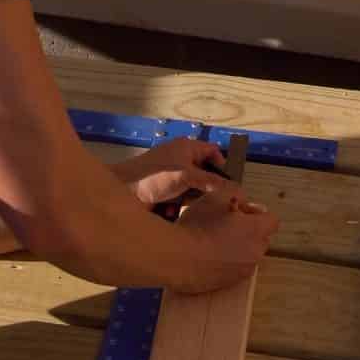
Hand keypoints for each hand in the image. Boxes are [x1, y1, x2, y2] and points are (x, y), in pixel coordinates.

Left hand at [111, 137, 233, 208]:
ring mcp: (171, 175)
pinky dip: (176, 206)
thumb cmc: (155, 176)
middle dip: (205, 189)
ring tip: (184, 208)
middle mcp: (180, 159)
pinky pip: (178, 199)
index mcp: (187, 147)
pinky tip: (170, 212)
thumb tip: (236, 189)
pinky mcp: (163, 190)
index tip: (227, 185)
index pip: (213, 151)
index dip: (222, 166)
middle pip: (204, 174)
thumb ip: (212, 181)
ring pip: (192, 190)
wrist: (123, 190)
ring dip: (189, 201)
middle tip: (212, 203)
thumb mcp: (187, 176)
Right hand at [175, 189, 280, 292]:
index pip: (272, 220)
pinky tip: (206, 256)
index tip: (238, 211)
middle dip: (248, 231)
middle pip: (261, 239)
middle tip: (225, 224)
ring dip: (237, 247)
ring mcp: (242, 272)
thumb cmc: (198, 225)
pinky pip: (233, 269)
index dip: (256, 213)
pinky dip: (225, 262)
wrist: (177, 258)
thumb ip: (237, 193)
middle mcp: (255, 253)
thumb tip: (243, 202)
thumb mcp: (217, 195)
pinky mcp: (228, 284)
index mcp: (257, 230)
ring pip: (247, 255)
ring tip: (212, 241)